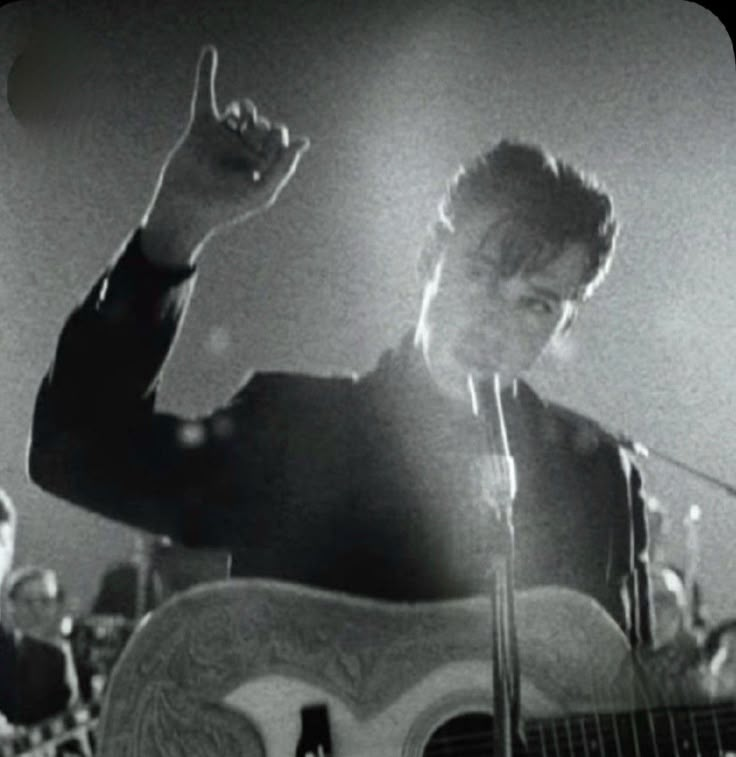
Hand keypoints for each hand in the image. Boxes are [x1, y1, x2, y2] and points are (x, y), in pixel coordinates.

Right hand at [145, 45, 308, 255]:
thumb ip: (282, 167)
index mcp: (261, 164)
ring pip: (242, 111)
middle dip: (260, 127)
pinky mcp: (202, 127)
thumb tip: (302, 142)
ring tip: (240, 121)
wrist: (186, 207)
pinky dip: (206, 73)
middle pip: (262, 124)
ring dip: (246, 110)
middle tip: (249, 140)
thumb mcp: (261, 191)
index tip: (266, 148)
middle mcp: (243, 149)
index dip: (277, 136)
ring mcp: (223, 137)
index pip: (278, 138)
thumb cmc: (225, 206)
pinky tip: (210, 52)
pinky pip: (205, 95)